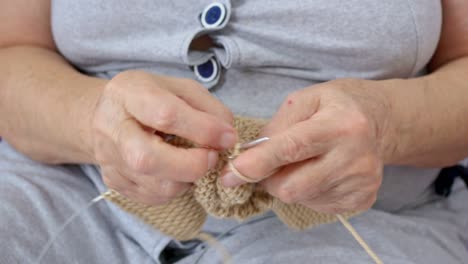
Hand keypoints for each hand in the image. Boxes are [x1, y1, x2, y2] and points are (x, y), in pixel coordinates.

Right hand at [91, 71, 235, 204]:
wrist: (108, 116)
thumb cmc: (149, 99)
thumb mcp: (181, 89)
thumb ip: (208, 109)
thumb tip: (228, 137)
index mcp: (128, 94)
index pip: (165, 114)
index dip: (203, 130)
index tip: (228, 137)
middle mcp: (111, 128)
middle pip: (147, 159)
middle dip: (192, 165)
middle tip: (212, 157)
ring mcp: (109, 160)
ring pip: (155, 186)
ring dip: (188, 179)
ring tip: (195, 161)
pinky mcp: (114, 183)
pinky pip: (153, 197)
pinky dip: (176, 188)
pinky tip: (178, 171)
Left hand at [221, 79, 389, 213]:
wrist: (380, 121)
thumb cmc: (337, 105)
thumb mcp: (306, 99)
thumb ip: (276, 125)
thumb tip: (250, 155)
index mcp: (340, 125)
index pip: (292, 149)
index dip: (257, 164)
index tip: (231, 174)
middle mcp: (355, 158)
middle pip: (292, 186)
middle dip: (269, 178)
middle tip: (270, 163)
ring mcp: (361, 183)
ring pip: (301, 198)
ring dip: (288, 183)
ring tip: (303, 162)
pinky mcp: (362, 199)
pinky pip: (316, 205)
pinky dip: (306, 191)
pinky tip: (318, 172)